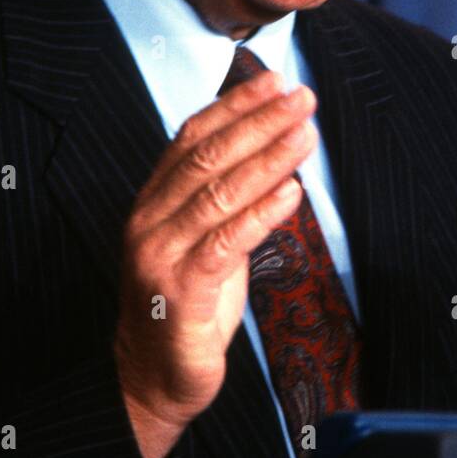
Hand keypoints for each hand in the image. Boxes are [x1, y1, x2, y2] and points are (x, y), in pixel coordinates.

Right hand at [113, 66, 317, 457]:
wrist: (155, 377)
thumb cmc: (188, 303)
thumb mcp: (206, 238)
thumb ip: (226, 196)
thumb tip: (274, 146)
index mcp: (154, 198)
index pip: (192, 134)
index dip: (235, 104)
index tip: (275, 80)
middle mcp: (150, 218)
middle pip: (208, 156)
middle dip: (259, 122)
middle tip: (303, 97)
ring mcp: (160, 253)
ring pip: (219, 192)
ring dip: (268, 158)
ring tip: (306, 133)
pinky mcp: (179, 290)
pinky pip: (226, 241)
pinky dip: (262, 213)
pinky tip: (292, 191)